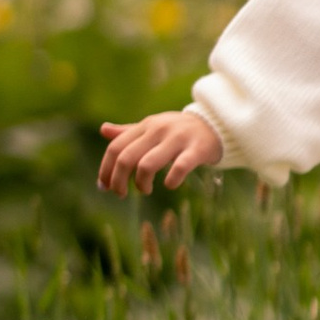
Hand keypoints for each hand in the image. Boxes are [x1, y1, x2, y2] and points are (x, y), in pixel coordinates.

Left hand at [98, 106, 221, 196]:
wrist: (215, 125)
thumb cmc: (179, 131)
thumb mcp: (153, 127)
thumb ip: (129, 131)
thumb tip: (103, 130)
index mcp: (145, 126)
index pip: (116, 147)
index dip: (105, 169)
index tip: (104, 187)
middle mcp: (158, 130)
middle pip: (126, 157)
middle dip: (118, 180)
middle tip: (120, 194)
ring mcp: (177, 139)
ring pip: (147, 164)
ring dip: (141, 183)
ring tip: (145, 190)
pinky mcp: (197, 150)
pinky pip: (180, 167)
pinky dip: (171, 180)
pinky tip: (170, 184)